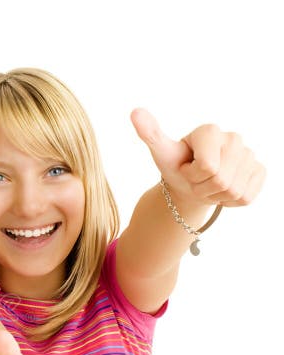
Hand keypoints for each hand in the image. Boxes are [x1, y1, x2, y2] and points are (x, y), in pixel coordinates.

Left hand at [131, 108, 264, 207]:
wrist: (190, 183)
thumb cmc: (175, 165)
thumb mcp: (161, 152)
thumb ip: (150, 133)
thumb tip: (135, 112)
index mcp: (210, 131)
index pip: (208, 167)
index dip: (193, 175)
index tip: (186, 167)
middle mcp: (234, 138)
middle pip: (221, 180)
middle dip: (203, 187)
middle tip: (196, 179)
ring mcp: (250, 154)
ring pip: (234, 191)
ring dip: (215, 195)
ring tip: (207, 184)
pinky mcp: (259, 171)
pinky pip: (246, 196)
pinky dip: (231, 201)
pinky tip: (222, 189)